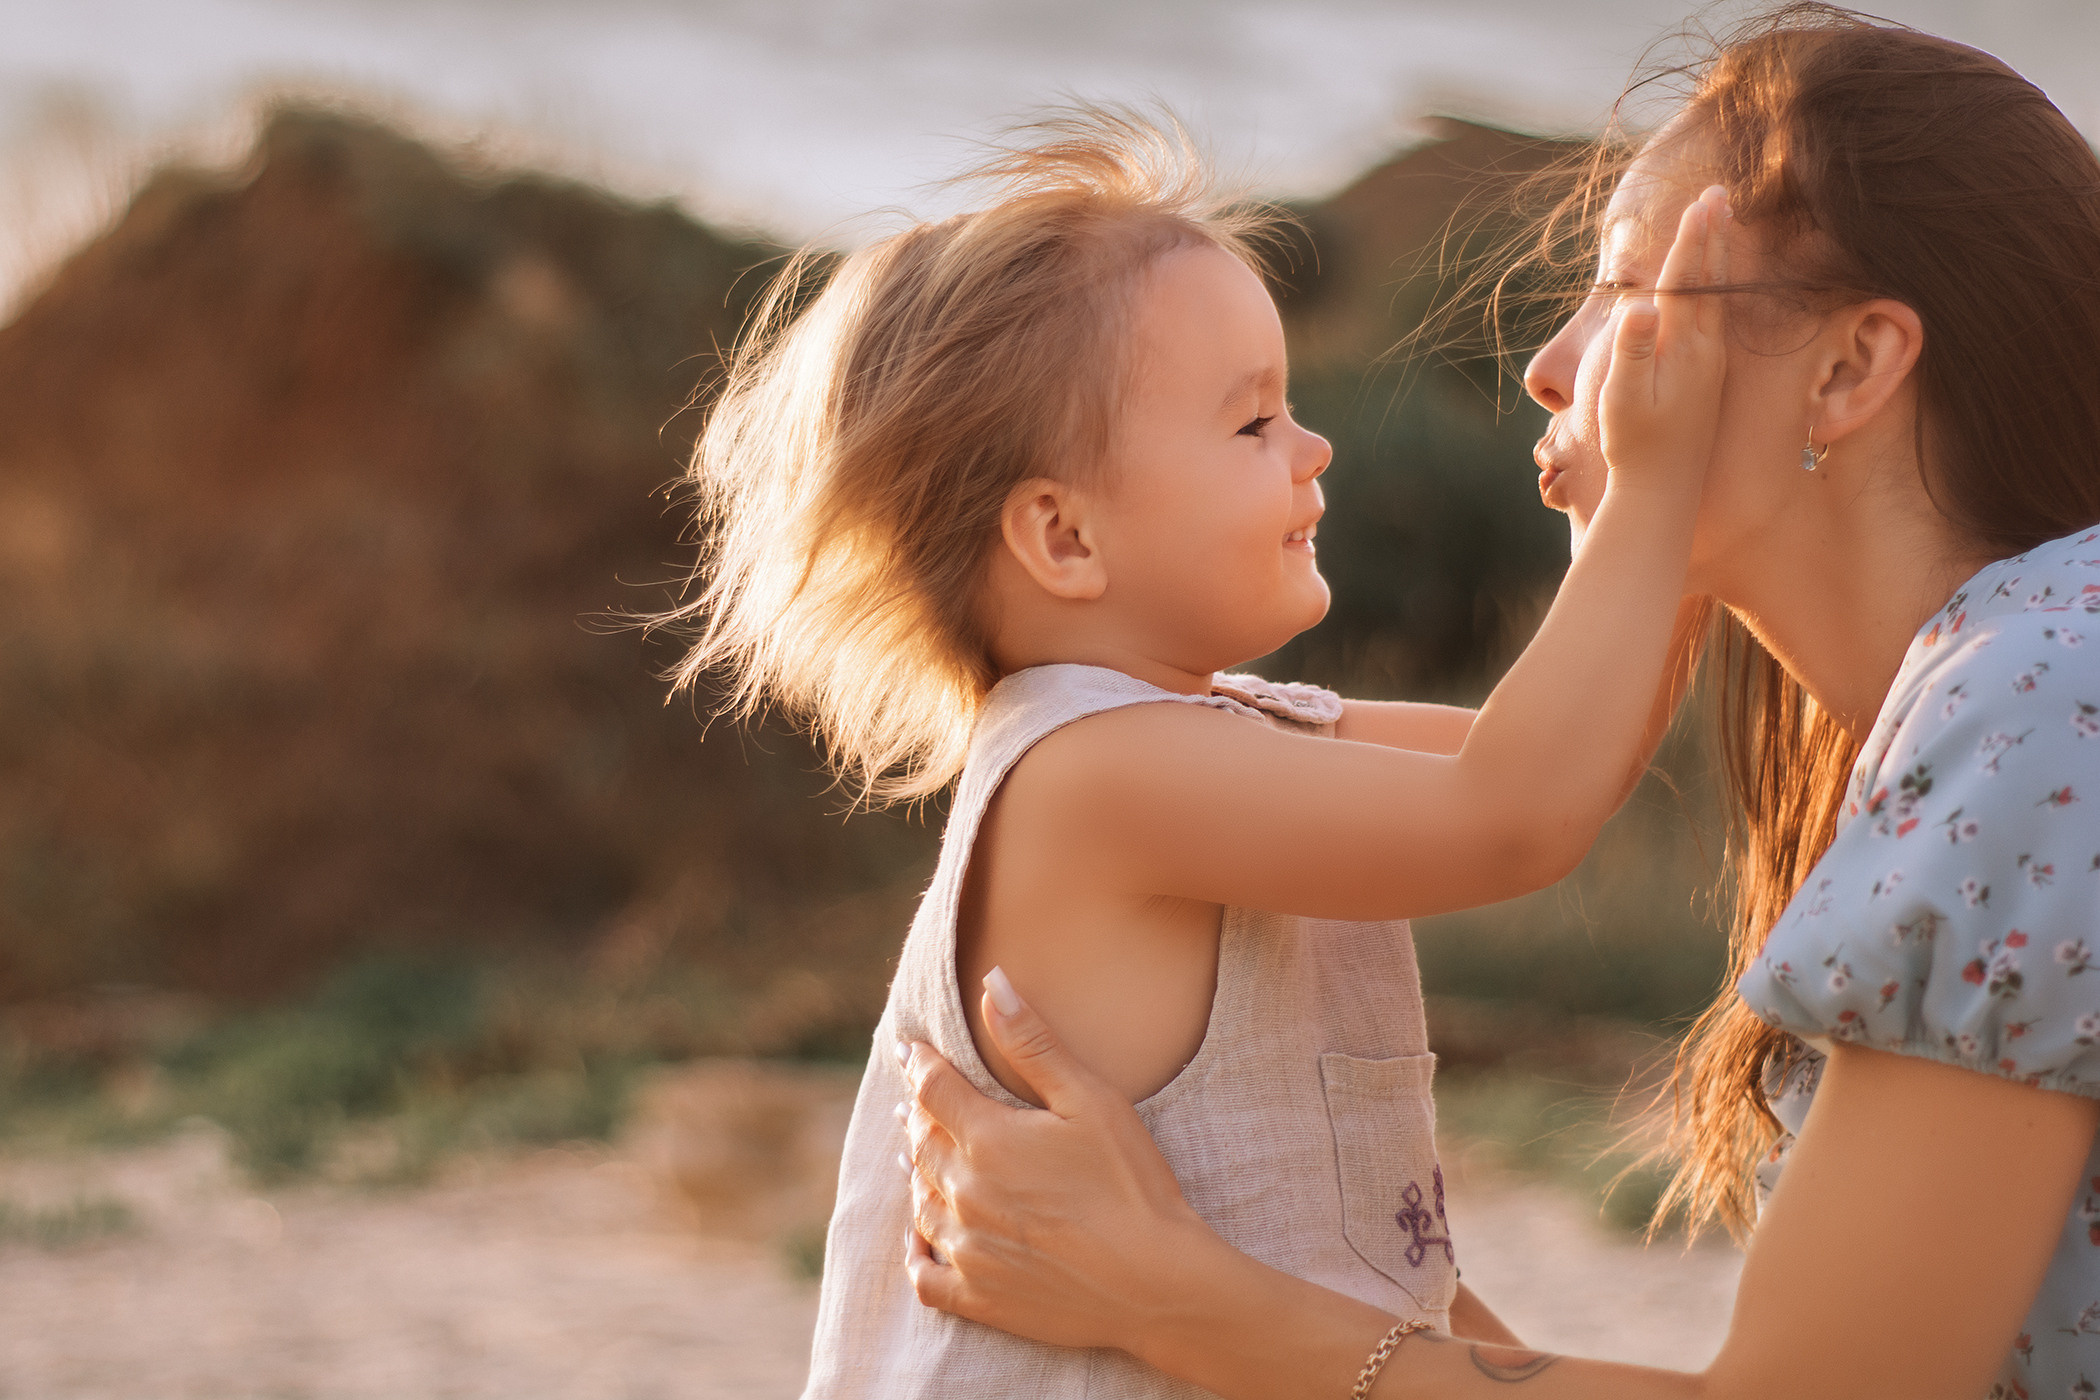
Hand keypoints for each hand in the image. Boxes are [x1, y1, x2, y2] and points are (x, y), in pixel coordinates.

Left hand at [901, 969, 1209, 1352]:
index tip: (908, 1048)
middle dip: (918, 1115)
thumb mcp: (1090, 1099)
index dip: (918, 1062)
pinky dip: (916, 1252)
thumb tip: (992, 982)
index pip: (933, 1088)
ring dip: (917, 1173)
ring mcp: (967, 1249)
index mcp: (987, 1139)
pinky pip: (924, 1274)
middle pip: (922, 1142)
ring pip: (920, 1201)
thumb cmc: (1132, 1184)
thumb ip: (1033, 1042)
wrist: (1156, 1283)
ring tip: (916, 1157)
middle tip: (915, 1101)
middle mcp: (963, 1193)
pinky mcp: (979, 1296)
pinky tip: (920, 1239)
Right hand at [1599, 184, 1729, 497]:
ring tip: (1723, 227)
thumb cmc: (1635, 447)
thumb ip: (1632, 350)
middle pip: (1710, 281)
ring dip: (1719, 258)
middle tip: (1721, 194)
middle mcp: (1704, 352)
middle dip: (1713, 236)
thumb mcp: (1623, 399)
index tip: (1701, 202)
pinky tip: (1717, 285)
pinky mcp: (1707, 379)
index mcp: (1684, 350)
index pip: (1686, 282)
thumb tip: (1638, 304)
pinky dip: (1717, 289)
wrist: (1663, 492)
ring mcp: (1709, 366)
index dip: (1691, 241)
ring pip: (1718, 298)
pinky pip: (1716, 318)